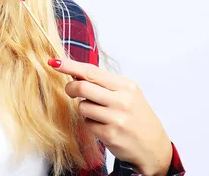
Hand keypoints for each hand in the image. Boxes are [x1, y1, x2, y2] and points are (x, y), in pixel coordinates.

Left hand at [48, 58, 172, 175]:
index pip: (92, 71)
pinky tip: (102, 125)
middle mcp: (122, 101)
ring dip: (83, 108)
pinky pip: (87, 123)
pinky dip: (90, 123)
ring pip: (82, 106)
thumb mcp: (127, 93)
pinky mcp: (110, 135)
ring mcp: (116, 119)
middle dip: (70, 88)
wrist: (153, 146)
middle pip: (82, 87)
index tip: (55, 62)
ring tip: (97, 112)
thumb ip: (104, 83)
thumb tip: (75, 72)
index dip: (70, 66)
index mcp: (126, 86)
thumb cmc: (137, 116)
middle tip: (70, 90)